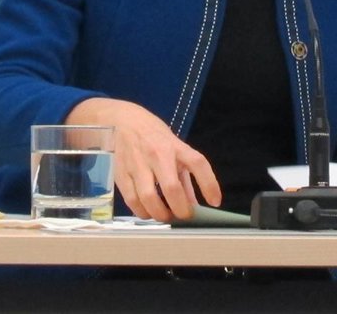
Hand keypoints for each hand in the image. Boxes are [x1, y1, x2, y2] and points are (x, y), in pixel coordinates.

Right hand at [66, 97, 221, 221]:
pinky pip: (132, 201)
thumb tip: (193, 205)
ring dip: (160, 214)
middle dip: (180, 209)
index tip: (214, 202)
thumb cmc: (154, 136)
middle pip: (172, 188)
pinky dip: (142, 212)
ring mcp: (137, 164)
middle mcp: (158, 154)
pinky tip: (148, 211)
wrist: (123, 121)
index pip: (197, 163)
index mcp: (175, 146)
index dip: (209, 184)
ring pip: (149, 198)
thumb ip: (185, 177)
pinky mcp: (121, 173)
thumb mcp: (174, 149)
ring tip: (165, 215)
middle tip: (183, 215)